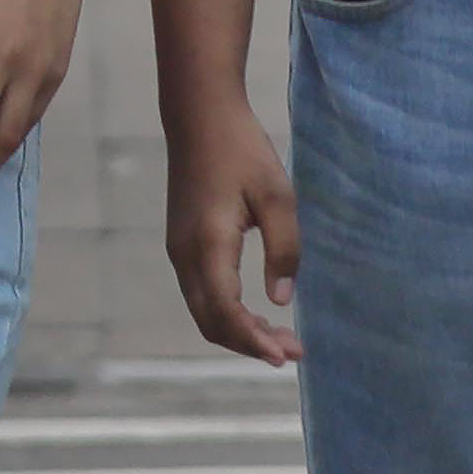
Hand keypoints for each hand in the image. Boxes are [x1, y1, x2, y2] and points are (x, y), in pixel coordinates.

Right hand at [166, 89, 303, 364]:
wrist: (199, 117)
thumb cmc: (242, 151)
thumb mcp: (278, 196)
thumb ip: (284, 249)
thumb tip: (281, 301)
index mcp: (208, 246)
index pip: (226, 313)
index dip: (254, 341)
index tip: (285, 356)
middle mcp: (185, 256)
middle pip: (211, 323)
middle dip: (250, 344)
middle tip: (293, 351)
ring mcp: (179, 252)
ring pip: (204, 312)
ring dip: (240, 331)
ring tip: (281, 338)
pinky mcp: (182, 245)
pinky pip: (202, 295)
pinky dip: (228, 313)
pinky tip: (257, 314)